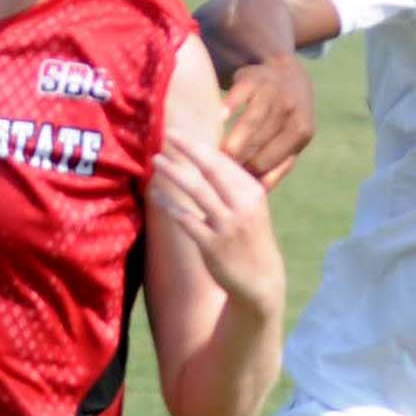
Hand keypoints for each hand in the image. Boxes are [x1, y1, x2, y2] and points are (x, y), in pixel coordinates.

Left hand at [150, 130, 282, 312]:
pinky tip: (154, 194)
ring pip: (196, 191)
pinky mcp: (212, 245)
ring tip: (156, 160)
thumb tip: (207, 160)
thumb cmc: (251, 240)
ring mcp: (227, 226)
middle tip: (169, 133)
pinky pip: (185, 219)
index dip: (202, 145)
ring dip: (173, 172)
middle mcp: (243, 206)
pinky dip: (168, 204)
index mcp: (254, 193)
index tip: (183, 134)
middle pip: (212, 169)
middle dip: (189, 149)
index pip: (225, 162)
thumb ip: (234, 187)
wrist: (261, 282)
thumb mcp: (251, 209)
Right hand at [216, 56, 314, 186]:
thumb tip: (256, 198)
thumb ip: (278, 164)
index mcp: (301, 132)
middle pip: (260, 143)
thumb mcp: (291, 139)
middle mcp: (290, 111)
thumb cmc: (283, 116)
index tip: (231, 189)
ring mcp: (272, 93)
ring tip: (213, 158)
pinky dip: (230, 105)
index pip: (272, 161)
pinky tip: (219, 117)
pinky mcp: (252, 78)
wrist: (284, 70)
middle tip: (217, 177)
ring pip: (251, 121)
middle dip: (239, 161)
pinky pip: (240, 94)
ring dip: (233, 140)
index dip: (250, 176)